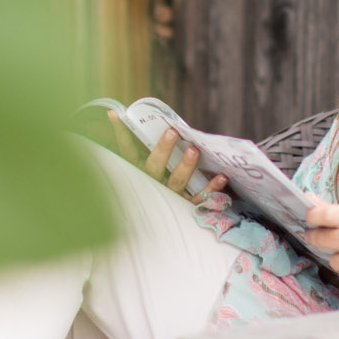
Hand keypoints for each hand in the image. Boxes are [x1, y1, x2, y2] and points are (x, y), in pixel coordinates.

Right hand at [108, 112, 227, 203]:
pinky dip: (212, 187)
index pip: (127, 151)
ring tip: (194, 150)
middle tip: (172, 132)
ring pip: (177, 181)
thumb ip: (146, 144)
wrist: (163, 223)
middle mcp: (152, 183)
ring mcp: (169, 195)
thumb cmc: (159, 181)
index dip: (121, 134)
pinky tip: (222, 176)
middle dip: (163, 149)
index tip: (116, 114)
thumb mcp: (148, 163)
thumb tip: (136, 117)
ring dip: (186, 166)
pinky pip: (199, 197)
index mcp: (139, 171)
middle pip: (154, 166)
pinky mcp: (186, 205)